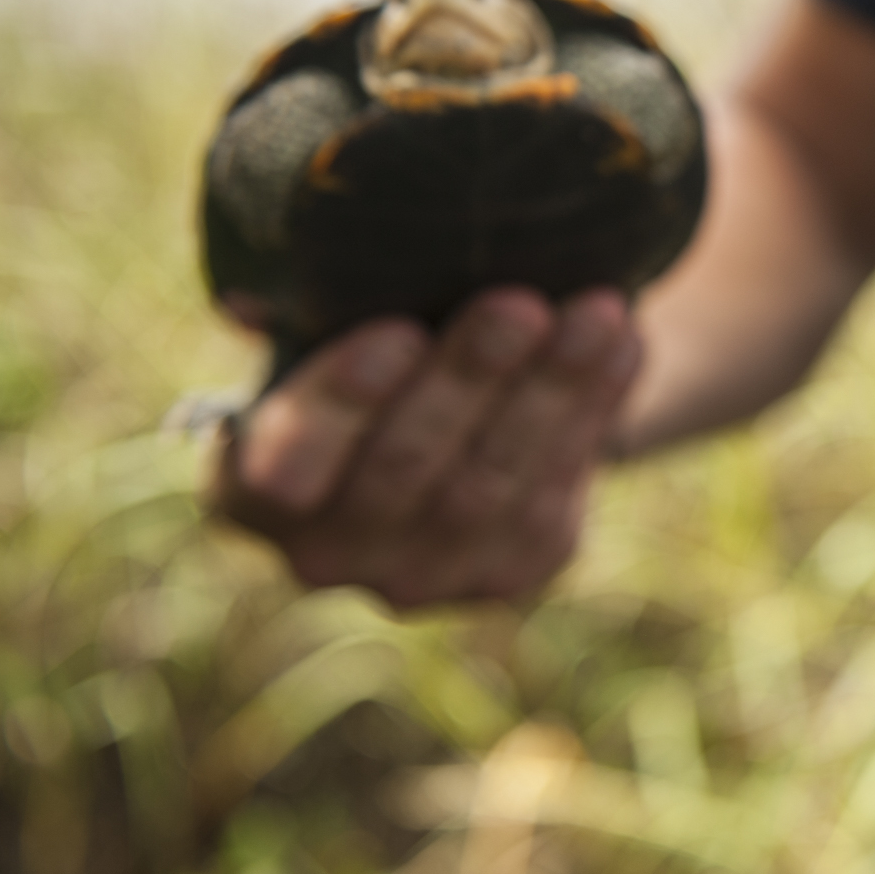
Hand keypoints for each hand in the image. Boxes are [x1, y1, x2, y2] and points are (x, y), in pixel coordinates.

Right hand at [211, 287, 641, 607]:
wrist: (470, 399)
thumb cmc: (379, 338)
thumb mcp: (328, 318)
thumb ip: (303, 311)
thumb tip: (259, 297)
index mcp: (251, 492)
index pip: (280, 467)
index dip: (339, 404)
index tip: (395, 330)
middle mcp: (328, 553)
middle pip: (402, 469)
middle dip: (467, 380)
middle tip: (520, 304)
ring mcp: (422, 575)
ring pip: (490, 486)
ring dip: (551, 392)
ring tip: (598, 311)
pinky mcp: (511, 573)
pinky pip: (552, 496)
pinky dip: (592, 414)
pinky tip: (623, 346)